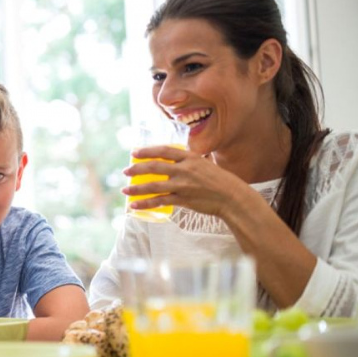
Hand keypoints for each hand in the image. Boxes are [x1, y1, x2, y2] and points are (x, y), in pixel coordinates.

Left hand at [122, 145, 252, 218]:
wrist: (232, 197)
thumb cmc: (219, 181)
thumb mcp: (204, 164)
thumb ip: (188, 162)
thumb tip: (172, 161)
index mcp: (190, 158)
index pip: (164, 151)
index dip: (147, 151)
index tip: (134, 153)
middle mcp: (185, 169)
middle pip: (155, 167)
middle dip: (137, 169)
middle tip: (126, 171)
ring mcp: (183, 185)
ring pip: (154, 185)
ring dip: (137, 188)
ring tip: (125, 190)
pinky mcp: (183, 199)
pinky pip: (160, 201)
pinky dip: (145, 203)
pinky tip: (135, 205)